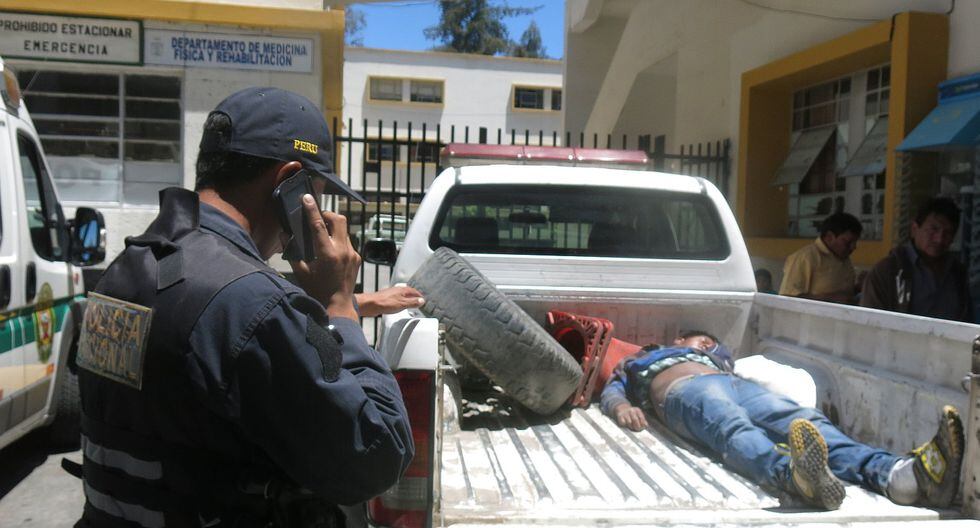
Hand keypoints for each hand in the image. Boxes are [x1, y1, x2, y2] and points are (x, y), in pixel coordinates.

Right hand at [289, 194, 360, 319]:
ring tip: (321, 235)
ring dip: (332, 228)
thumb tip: (284, 235)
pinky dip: (337, 240)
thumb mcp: (301, 271)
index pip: (318, 225)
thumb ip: (292, 252)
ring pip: (344, 230)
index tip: (307, 198)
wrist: (337, 306)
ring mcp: (352, 254)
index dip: (312, 209)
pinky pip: (347, 241)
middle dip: (327, 215)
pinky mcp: (357, 258)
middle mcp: (342, 251)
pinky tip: (329, 250)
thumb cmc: (317, 291)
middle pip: (338, 220)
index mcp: (327, 254)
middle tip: (316, 218)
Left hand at [355, 286, 424, 317]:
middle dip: (414, 296)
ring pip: (402, 295)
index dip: (419, 296)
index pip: (414, 291)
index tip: (423, 300)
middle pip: (408, 292)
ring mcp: (391, 294)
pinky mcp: (386, 298)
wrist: (370, 304)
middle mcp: (397, 290)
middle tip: (418, 301)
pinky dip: (401, 302)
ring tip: (411, 304)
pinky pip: (397, 299)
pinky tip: (400, 306)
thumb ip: (413, 302)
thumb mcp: (402, 304)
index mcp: (402, 290)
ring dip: (407, 299)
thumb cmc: (385, 303)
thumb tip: (422, 301)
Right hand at [614, 404, 647, 430]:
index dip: (642, 423)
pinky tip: (626, 424)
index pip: (641, 417)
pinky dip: (625, 425)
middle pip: (635, 419)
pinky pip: (624, 423)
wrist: (623, 410)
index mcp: (637, 410)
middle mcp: (631, 410)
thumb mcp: (639, 415)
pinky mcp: (620, 416)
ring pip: (629, 422)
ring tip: (632, 426)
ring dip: (631, 426)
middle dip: (637, 426)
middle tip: (637, 429)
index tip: (642, 427)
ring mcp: (625, 413)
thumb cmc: (633, 414)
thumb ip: (643, 420)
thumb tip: (646, 426)